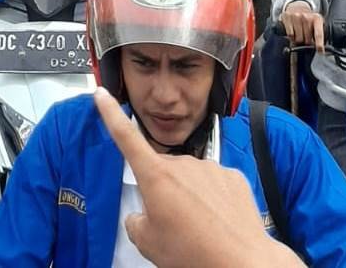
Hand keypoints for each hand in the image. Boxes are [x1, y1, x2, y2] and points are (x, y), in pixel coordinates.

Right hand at [93, 89, 303, 267]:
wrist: (242, 262)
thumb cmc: (194, 253)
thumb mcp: (148, 243)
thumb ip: (135, 222)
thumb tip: (140, 217)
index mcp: (156, 176)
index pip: (126, 138)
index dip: (111, 114)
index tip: (102, 95)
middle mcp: (183, 165)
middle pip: (162, 171)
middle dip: (163, 191)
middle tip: (172, 223)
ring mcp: (210, 169)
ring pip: (190, 178)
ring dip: (189, 196)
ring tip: (198, 227)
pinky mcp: (232, 177)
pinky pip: (214, 184)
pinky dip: (213, 200)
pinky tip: (217, 222)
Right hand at [279, 1, 324, 52]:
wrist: (297, 6)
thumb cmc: (308, 18)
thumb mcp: (317, 23)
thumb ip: (320, 34)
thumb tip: (320, 48)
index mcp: (317, 19)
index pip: (318, 34)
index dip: (319, 44)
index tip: (320, 51)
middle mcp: (306, 17)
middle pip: (307, 40)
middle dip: (307, 42)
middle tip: (306, 37)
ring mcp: (296, 17)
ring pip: (298, 39)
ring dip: (299, 39)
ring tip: (300, 33)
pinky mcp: (287, 18)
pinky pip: (290, 35)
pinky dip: (292, 37)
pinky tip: (293, 32)